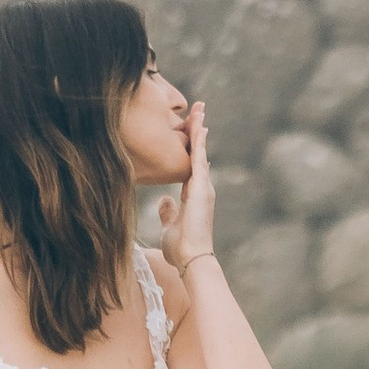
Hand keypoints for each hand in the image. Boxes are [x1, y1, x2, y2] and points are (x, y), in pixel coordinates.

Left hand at [157, 101, 215, 270]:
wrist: (191, 258)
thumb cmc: (181, 248)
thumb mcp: (170, 224)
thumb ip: (168, 211)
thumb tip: (165, 200)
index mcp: (194, 195)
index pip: (192, 164)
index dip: (191, 147)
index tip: (189, 130)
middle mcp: (202, 188)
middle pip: (198, 153)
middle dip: (198, 131)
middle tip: (198, 110)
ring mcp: (204, 187)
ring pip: (200, 151)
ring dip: (199, 129)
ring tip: (199, 109)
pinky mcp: (202, 188)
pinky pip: (199, 158)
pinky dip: (199, 140)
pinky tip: (199, 124)